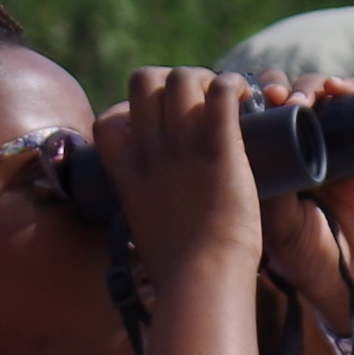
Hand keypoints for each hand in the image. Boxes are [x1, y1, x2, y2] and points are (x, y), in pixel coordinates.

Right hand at [90, 68, 262, 284]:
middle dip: (171, 81)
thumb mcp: (142, 227)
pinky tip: (245, 98)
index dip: (129, 112)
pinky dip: (233, 86)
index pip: (108, 119)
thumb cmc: (177, 267)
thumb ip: (143, 206)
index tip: (155, 127)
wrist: (200, 278)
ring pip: (183, 76)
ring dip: (206, 79)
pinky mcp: (218, 147)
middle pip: (145, 80)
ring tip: (228, 100)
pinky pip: (222, 91)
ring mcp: (182, 145)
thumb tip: (152, 209)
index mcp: (126, 171)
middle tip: (198, 104)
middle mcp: (149, 150)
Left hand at [248, 76, 353, 315]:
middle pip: (284, 99)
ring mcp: (331, 144)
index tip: (241, 101)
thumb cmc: (308, 255)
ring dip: (307, 87)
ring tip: (300, 101)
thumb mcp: (276, 224)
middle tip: (272, 98)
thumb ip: (263, 194)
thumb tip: (244, 150)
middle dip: (276, 88)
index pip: (255, 118)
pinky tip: (336, 87)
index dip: (248, 102)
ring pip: (317, 97)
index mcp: (269, 163)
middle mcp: (298, 147)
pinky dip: (346, 89)